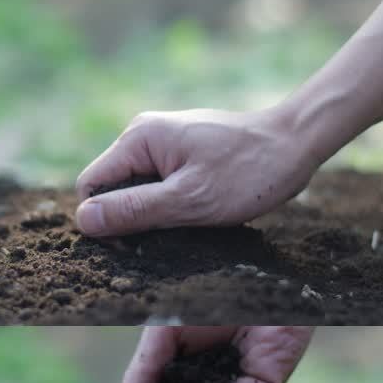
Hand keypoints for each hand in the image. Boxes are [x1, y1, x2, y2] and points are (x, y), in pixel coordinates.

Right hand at [73, 107, 320, 236]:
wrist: (297, 145)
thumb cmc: (249, 172)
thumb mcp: (189, 201)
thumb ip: (135, 210)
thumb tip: (84, 221)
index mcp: (139, 139)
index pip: (92, 186)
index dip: (104, 220)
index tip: (134, 246)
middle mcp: (147, 136)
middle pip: (115, 188)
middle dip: (134, 218)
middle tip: (169, 239)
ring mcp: (168, 144)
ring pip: (142, 190)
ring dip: (158, 214)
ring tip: (191, 226)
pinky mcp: (188, 155)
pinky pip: (165, 186)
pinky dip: (176, 206)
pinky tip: (200, 216)